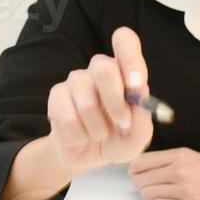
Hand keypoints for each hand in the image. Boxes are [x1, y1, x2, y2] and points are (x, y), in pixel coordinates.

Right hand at [43, 27, 154, 174]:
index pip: (125, 42)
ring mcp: (76, 80)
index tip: (136, 86)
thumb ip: (143, 117)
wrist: (89, 156)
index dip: (130, 59)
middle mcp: (100, 69)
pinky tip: (82, 136)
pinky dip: (80, 134)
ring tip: (100, 135)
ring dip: (98, 128)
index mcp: (124, 70)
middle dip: (115, 103)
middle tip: (123, 124)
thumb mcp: (138, 136)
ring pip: (87, 101)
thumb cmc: (119, 139)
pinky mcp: (57, 95)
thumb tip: (140, 94)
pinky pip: (68, 117)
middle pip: (104, 68)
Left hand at [129, 148, 199, 199]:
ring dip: (149, 195)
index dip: (135, 168)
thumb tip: (147, 167)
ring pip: (147, 194)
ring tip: (159, 193)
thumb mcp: (196, 157)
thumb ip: (171, 160)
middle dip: (140, 183)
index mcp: (181, 155)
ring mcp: (183, 191)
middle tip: (145, 184)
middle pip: (140, 180)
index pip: (142, 161)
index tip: (135, 172)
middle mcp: (179, 172)